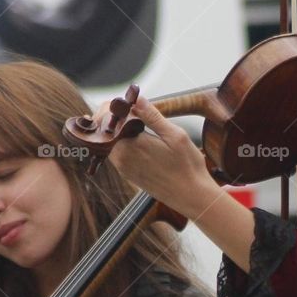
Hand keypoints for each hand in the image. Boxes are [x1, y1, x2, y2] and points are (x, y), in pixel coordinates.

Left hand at [111, 94, 220, 219]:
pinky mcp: (128, 175)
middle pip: (104, 131)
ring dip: (118, 129)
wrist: (192, 197)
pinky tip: (137, 136)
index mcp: (130, 146)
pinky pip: (117, 153)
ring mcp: (123, 169)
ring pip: (109, 142)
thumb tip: (137, 99)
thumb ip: (152, 116)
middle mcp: (122, 159)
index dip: (113, 106)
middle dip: (113, 116)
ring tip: (134, 119)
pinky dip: (122, 141)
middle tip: (129, 107)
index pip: (108, 119)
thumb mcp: (175, 135)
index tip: (126, 100)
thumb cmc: (188, 167)